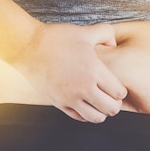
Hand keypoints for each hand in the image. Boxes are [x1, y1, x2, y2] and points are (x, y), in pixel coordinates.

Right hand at [10, 23, 127, 122]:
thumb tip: (115, 45)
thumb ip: (106, 34)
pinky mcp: (58, 103)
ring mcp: (70, 97)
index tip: (117, 87)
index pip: (119, 93)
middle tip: (112, 98)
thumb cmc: (57, 38)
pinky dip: (86, 114)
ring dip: (102, 112)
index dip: (121, 92)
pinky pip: (79, 118)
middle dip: (115, 104)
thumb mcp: (86, 32)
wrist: (28, 47)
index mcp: (94, 70)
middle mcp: (83, 87)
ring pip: (96, 118)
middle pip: (111, 109)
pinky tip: (86, 104)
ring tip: (100, 103)